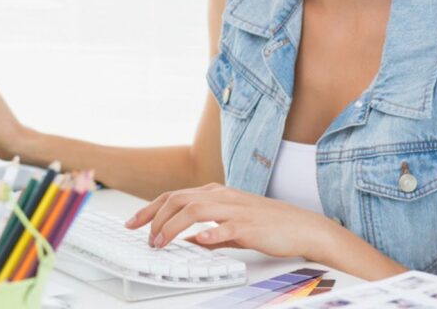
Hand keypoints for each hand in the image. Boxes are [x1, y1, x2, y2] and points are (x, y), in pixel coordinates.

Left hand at [124, 183, 328, 258]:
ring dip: (172, 227)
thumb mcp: (233, 227)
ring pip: (195, 210)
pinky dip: (210, 234)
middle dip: (154, 216)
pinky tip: (198, 242)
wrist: (303, 227)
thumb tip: (190, 242)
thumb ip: (211, 233)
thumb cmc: (270, 226)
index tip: (133, 223)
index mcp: (217, 194)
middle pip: (178, 199)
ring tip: (159, 242)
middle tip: (141, 235)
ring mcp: (236, 209)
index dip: (151, 208)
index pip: (175, 196)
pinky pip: (226, 228)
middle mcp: (223, 197)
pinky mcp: (250, 226)